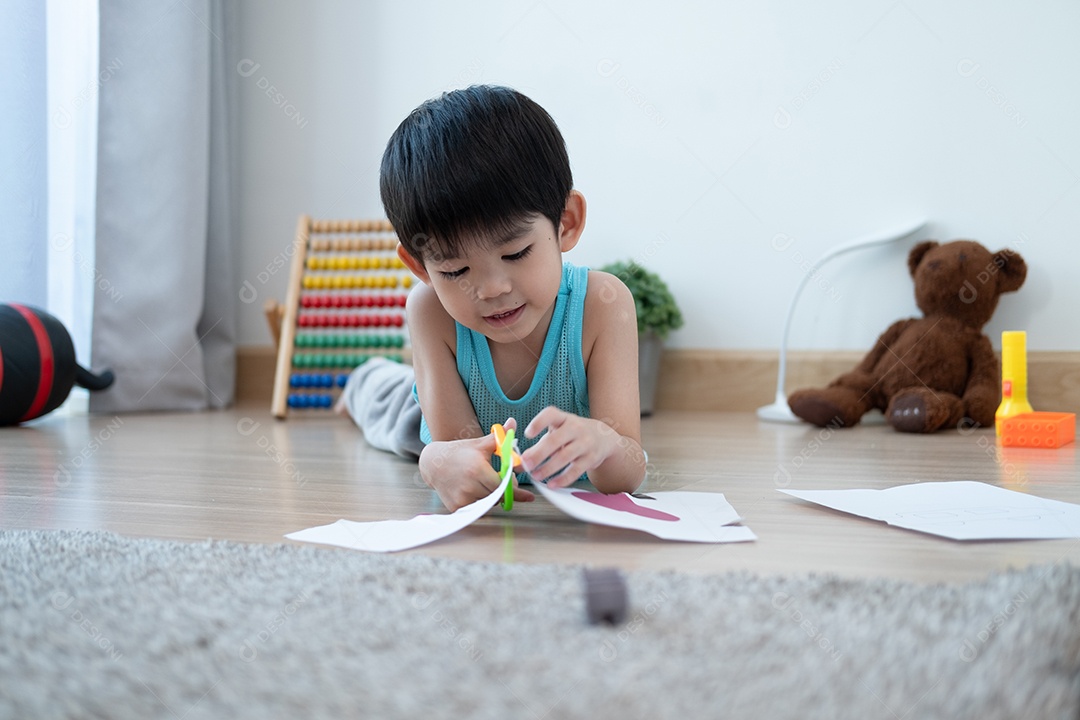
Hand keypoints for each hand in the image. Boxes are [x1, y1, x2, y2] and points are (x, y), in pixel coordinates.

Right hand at [418, 430, 534, 511]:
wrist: (433, 463)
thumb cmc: (461, 452)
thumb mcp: (481, 444)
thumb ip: (500, 437)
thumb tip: (513, 422)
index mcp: (478, 469)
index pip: (504, 486)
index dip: (516, 490)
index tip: (529, 496)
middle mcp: (469, 486)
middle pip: (499, 496)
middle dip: (504, 490)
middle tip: (500, 480)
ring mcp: (462, 498)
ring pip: (489, 503)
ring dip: (492, 496)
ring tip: (483, 482)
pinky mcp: (456, 508)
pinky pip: (478, 509)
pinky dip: (481, 502)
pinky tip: (474, 490)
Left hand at [520, 407, 625, 487]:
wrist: (603, 437)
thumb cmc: (573, 434)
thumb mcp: (558, 431)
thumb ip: (539, 445)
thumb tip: (519, 462)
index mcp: (564, 418)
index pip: (550, 414)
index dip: (538, 423)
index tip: (527, 434)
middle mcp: (576, 428)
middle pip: (555, 440)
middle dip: (539, 453)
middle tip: (526, 463)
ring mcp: (585, 443)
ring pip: (565, 456)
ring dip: (548, 468)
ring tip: (535, 476)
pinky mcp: (591, 458)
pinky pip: (575, 470)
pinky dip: (562, 479)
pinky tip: (552, 484)